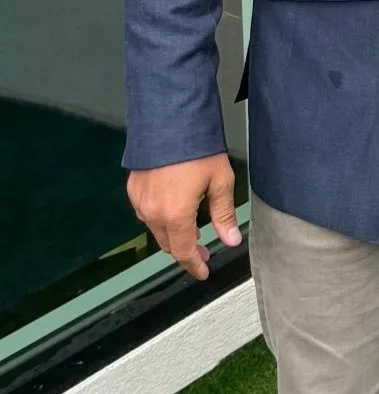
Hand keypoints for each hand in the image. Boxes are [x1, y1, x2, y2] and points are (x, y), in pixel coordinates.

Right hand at [127, 154, 241, 279]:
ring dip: (173, 233)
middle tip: (202, 250)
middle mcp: (151, 213)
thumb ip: (224, 214)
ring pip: (156, 228)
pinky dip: (161, 217)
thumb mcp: (220, 180)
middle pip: (168, 243)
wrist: (169, 121)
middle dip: (185, 250)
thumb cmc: (198, 149)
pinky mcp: (133, 188)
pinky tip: (174, 210)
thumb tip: (231, 240)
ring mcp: (139, 201)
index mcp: (174, 215)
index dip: (194, 264)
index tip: (203, 272)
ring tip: (192, 230)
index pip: (183, 251)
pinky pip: (146, 212)